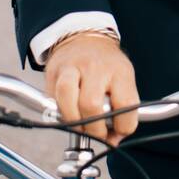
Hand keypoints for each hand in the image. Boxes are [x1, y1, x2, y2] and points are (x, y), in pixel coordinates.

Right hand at [43, 33, 139, 149]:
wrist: (84, 38)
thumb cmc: (106, 65)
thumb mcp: (123, 80)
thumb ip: (123, 110)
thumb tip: (113, 140)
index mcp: (120, 71)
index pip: (126, 105)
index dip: (122, 127)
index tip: (117, 133)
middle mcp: (96, 67)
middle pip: (92, 105)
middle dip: (94, 129)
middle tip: (96, 133)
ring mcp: (73, 67)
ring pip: (67, 98)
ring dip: (73, 121)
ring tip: (79, 126)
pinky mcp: (55, 71)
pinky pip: (52, 98)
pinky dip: (58, 112)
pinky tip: (66, 113)